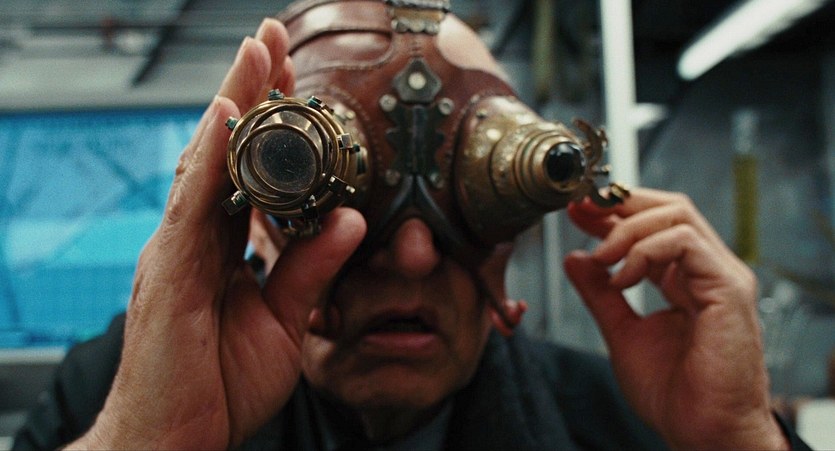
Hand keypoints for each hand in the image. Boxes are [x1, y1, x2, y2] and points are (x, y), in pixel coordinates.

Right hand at [69, 19, 365, 448]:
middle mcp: (192, 238)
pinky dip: (211, 156)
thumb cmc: (221, 385)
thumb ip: (312, 268)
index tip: (292, 78)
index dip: (267, 123)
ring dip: (233, 103)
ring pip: (205, 162)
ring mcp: (176, 250)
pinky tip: (228, 114)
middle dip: (248, 92)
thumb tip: (349, 219)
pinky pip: (194, 203)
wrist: (178, 440)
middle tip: (270, 38)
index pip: (244, 170)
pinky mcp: (169, 271)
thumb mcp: (285, 320)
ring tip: (256, 53)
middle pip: (221, 152)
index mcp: (217, 248)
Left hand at [564, 188, 787, 449]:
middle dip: (621, 204)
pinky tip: (622, 278)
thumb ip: (600, 294)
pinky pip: (685, 243)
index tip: (577, 211)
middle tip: (582, 211)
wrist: (704, 432)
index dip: (614, 212)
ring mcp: (722, 277)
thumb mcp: (622, 333)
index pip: (654, 225)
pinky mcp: (728, 289)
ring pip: (678, 216)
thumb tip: (575, 259)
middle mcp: (708, 272)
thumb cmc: (674, 394)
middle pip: (670, 208)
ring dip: (627, 229)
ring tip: (601, 258)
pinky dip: (645, 251)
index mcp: (687, 280)